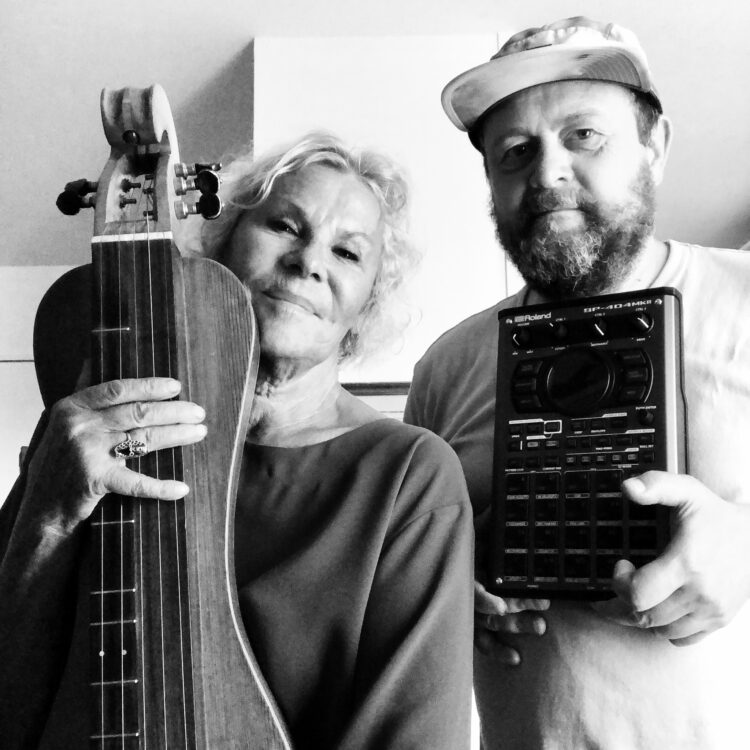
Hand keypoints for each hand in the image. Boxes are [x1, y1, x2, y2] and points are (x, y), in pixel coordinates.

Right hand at [26, 377, 206, 526]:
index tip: (176, 387)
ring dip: (177, 435)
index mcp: (73, 406)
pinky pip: (135, 482)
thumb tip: (96, 356)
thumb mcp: (65, 420)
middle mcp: (80, 426)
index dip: (150, 386)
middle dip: (174, 411)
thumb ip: (85, 395)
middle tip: (198, 412)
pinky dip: (160, 487)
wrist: (42, 504)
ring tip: (199, 432)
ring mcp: (87, 453)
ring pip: (143, 439)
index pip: (118, 389)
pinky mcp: (95, 480)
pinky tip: (181, 488)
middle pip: (137, 413)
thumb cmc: (60, 459)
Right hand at [473, 504, 548, 663]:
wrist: (433, 551)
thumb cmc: (458, 538)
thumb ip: (485, 520)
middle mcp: (461, 591)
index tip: (500, 606)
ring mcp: (464, 610)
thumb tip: (505, 503)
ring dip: (515, 627)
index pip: (469, 588)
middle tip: (543, 606)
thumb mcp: (468, 526)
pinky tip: (517, 660)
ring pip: (489, 625)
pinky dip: (498, 651)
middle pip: (487, 609)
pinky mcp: (469, 623)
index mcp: (462, 568)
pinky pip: (482, 643)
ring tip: (541, 627)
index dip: (483, 599)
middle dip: (517, 609)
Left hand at [593, 471, 749, 645]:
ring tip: (638, 593)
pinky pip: (681, 638)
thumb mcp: (687, 490)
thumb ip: (656, 485)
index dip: (620, 583)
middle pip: (645, 616)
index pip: (640, 594)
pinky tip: (660, 607)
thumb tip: (628, 487)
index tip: (622, 564)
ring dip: (641, 615)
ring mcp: (711, 610)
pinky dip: (664, 628)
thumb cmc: (715, 514)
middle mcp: (700, 592)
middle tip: (620, 583)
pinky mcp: (719, 620)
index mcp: (687, 562)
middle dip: (622, 601)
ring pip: (660, 629)